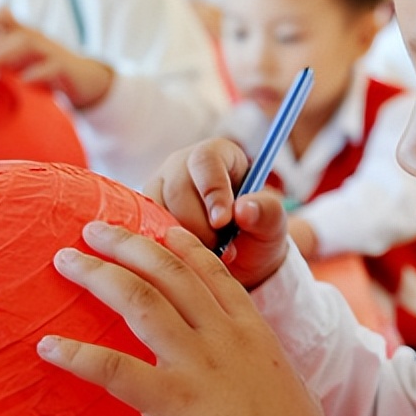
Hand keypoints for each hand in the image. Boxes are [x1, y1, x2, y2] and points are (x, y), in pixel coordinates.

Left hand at [0, 8, 112, 108]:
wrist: (84, 81)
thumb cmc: (42, 71)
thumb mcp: (14, 65)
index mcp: (18, 33)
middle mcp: (32, 36)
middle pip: (3, 30)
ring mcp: (50, 51)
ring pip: (25, 42)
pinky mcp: (66, 68)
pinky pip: (53, 65)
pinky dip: (37, 72)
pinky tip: (24, 82)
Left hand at [38, 221, 325, 415]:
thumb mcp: (279, 380)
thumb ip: (251, 362)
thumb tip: (239, 365)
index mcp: (250, 329)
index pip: (211, 271)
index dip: (179, 245)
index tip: (156, 229)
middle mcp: (223, 334)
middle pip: (168, 272)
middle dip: (127, 244)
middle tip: (94, 229)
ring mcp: (197, 363)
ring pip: (139, 301)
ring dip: (97, 275)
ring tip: (66, 261)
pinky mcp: (172, 399)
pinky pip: (114, 369)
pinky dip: (77, 354)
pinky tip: (48, 347)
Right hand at [144, 138, 289, 289]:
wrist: (239, 260)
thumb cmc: (256, 233)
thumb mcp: (272, 224)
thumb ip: (267, 212)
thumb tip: (243, 209)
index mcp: (217, 155)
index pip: (206, 160)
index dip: (213, 190)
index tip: (223, 222)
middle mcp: (182, 165)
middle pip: (178, 187)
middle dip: (199, 224)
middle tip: (221, 249)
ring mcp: (158, 188)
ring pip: (156, 210)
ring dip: (180, 239)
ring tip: (208, 255)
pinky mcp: (142, 213)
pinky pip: (142, 228)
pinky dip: (162, 247)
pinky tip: (184, 259)